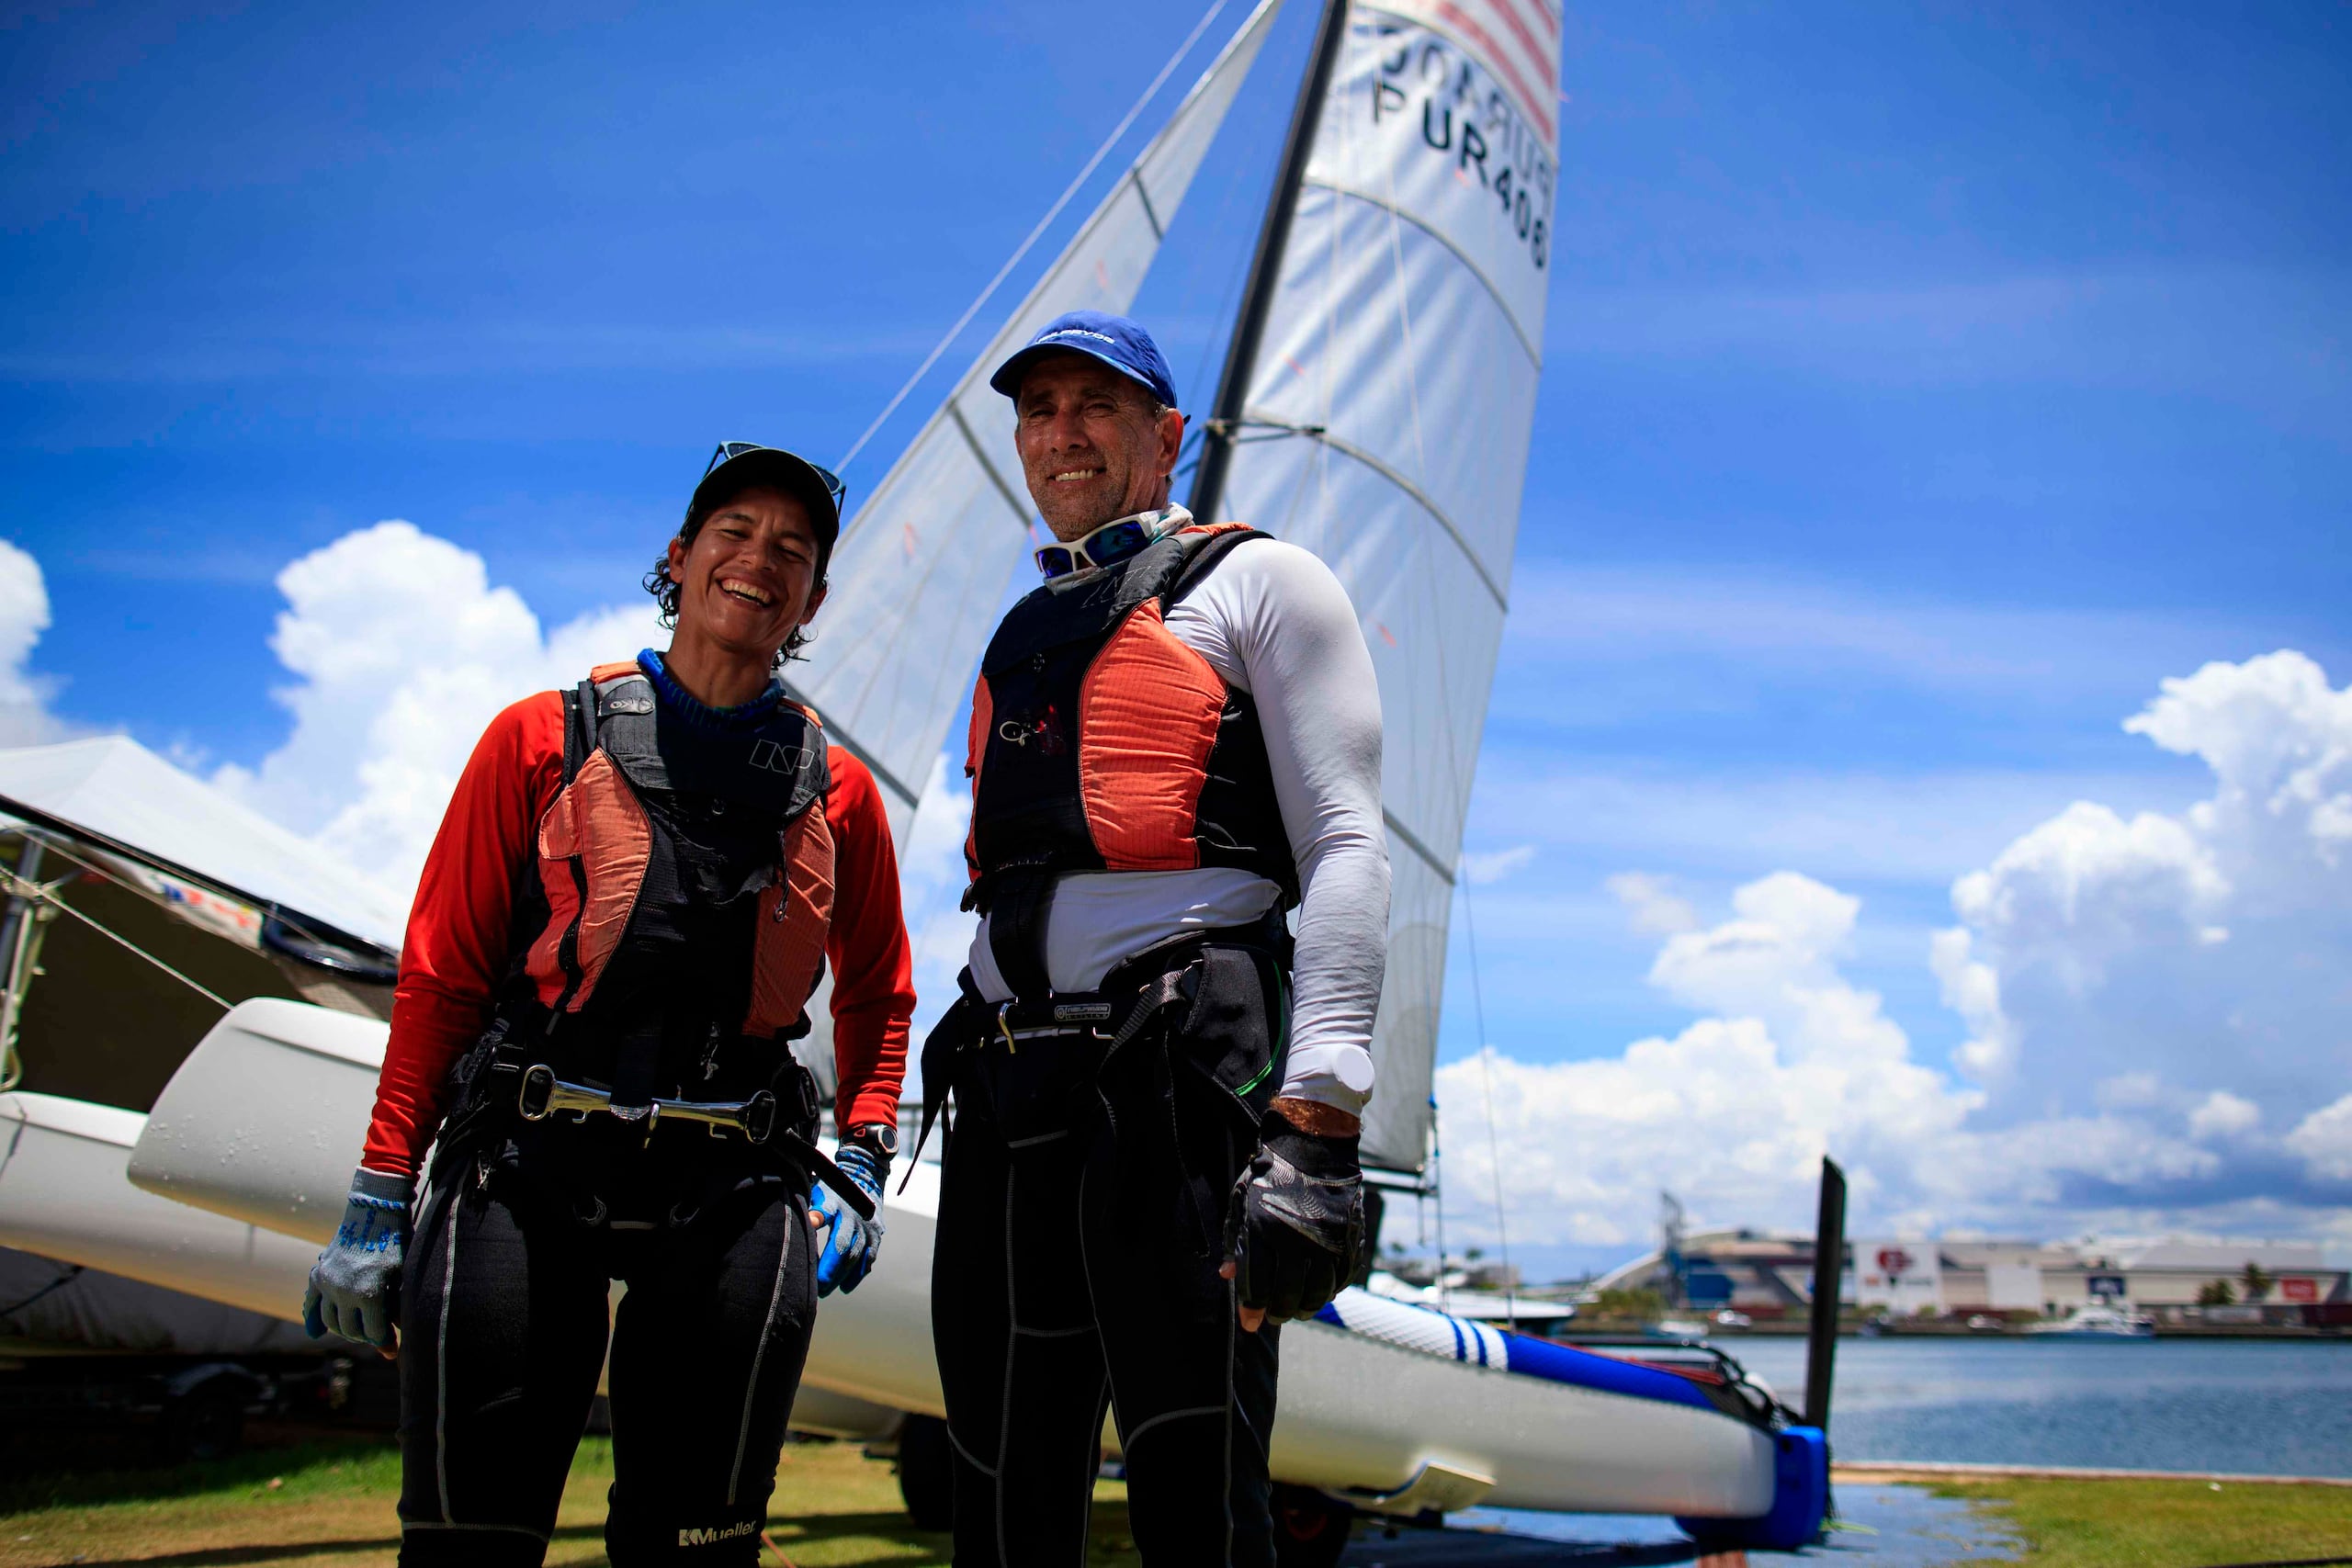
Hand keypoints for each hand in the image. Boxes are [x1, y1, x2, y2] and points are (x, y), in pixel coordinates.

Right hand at [302, 1166, 410, 1351]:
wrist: (374, 1211)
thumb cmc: (396, 1242)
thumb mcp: (403, 1274)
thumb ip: (397, 1305)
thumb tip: (399, 1332)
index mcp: (368, 1294)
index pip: (374, 1332)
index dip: (385, 1344)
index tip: (393, 1351)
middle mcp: (343, 1292)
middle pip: (350, 1330)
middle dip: (366, 1337)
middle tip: (377, 1338)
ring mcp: (327, 1283)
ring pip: (330, 1321)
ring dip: (343, 1330)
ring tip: (357, 1331)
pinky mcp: (318, 1274)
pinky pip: (310, 1303)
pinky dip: (312, 1319)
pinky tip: (316, 1333)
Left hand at [811, 1144, 887, 1295]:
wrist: (866, 1178)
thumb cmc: (834, 1190)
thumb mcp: (819, 1192)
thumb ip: (811, 1208)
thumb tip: (806, 1222)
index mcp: (836, 1203)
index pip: (825, 1214)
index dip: (816, 1224)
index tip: (808, 1239)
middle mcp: (854, 1216)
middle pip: (842, 1246)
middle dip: (829, 1269)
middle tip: (816, 1287)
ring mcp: (867, 1227)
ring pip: (855, 1256)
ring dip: (841, 1276)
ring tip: (825, 1290)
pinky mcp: (876, 1236)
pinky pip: (868, 1259)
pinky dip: (857, 1275)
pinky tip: (846, 1287)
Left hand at [1224, 1101, 1364, 1331]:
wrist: (1312, 1146)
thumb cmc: (1269, 1176)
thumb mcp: (1242, 1203)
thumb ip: (1235, 1241)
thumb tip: (1227, 1277)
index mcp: (1263, 1229)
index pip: (1256, 1284)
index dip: (1252, 1308)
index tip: (1251, 1322)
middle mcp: (1295, 1238)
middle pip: (1287, 1294)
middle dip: (1278, 1313)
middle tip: (1274, 1317)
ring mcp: (1325, 1239)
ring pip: (1317, 1292)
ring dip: (1306, 1308)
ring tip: (1298, 1311)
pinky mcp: (1348, 1236)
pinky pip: (1342, 1277)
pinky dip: (1331, 1291)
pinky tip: (1321, 1293)